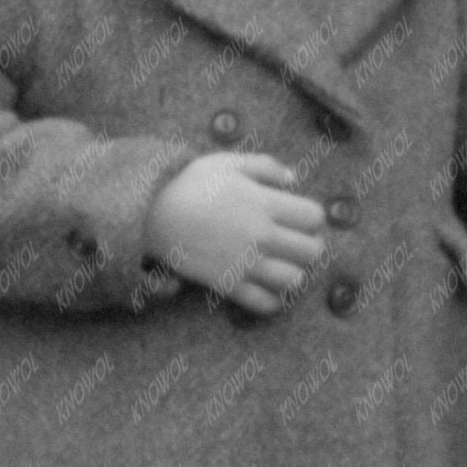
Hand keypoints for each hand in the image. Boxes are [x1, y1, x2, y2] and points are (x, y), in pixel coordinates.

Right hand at [147, 154, 329, 315]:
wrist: (152, 213)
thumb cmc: (190, 183)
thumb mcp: (229, 162)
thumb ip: (265, 166)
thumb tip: (292, 178)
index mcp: (266, 204)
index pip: (314, 217)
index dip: (311, 217)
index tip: (298, 216)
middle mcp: (262, 235)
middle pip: (312, 252)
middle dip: (309, 246)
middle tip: (293, 242)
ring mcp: (246, 263)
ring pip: (295, 280)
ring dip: (294, 272)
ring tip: (282, 264)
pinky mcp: (228, 284)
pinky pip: (265, 303)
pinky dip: (273, 299)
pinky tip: (267, 286)